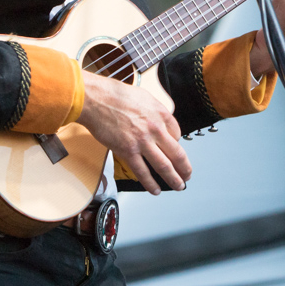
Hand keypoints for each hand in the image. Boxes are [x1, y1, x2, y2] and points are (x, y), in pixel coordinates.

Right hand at [75, 73, 189, 193]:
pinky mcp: (128, 151)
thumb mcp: (145, 97)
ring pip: (164, 166)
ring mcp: (142, 142)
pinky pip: (142, 172)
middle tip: (187, 175)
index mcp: (162, 114)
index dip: (177, 144)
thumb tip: (160, 122)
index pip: (178, 134)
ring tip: (179, 186)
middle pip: (177, 154)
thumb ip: (155, 112)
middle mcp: (156, 129)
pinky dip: (150, 183)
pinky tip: (155, 190)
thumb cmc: (115, 95)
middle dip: (185, 168)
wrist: (97, 100)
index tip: (174, 150)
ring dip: (174, 179)